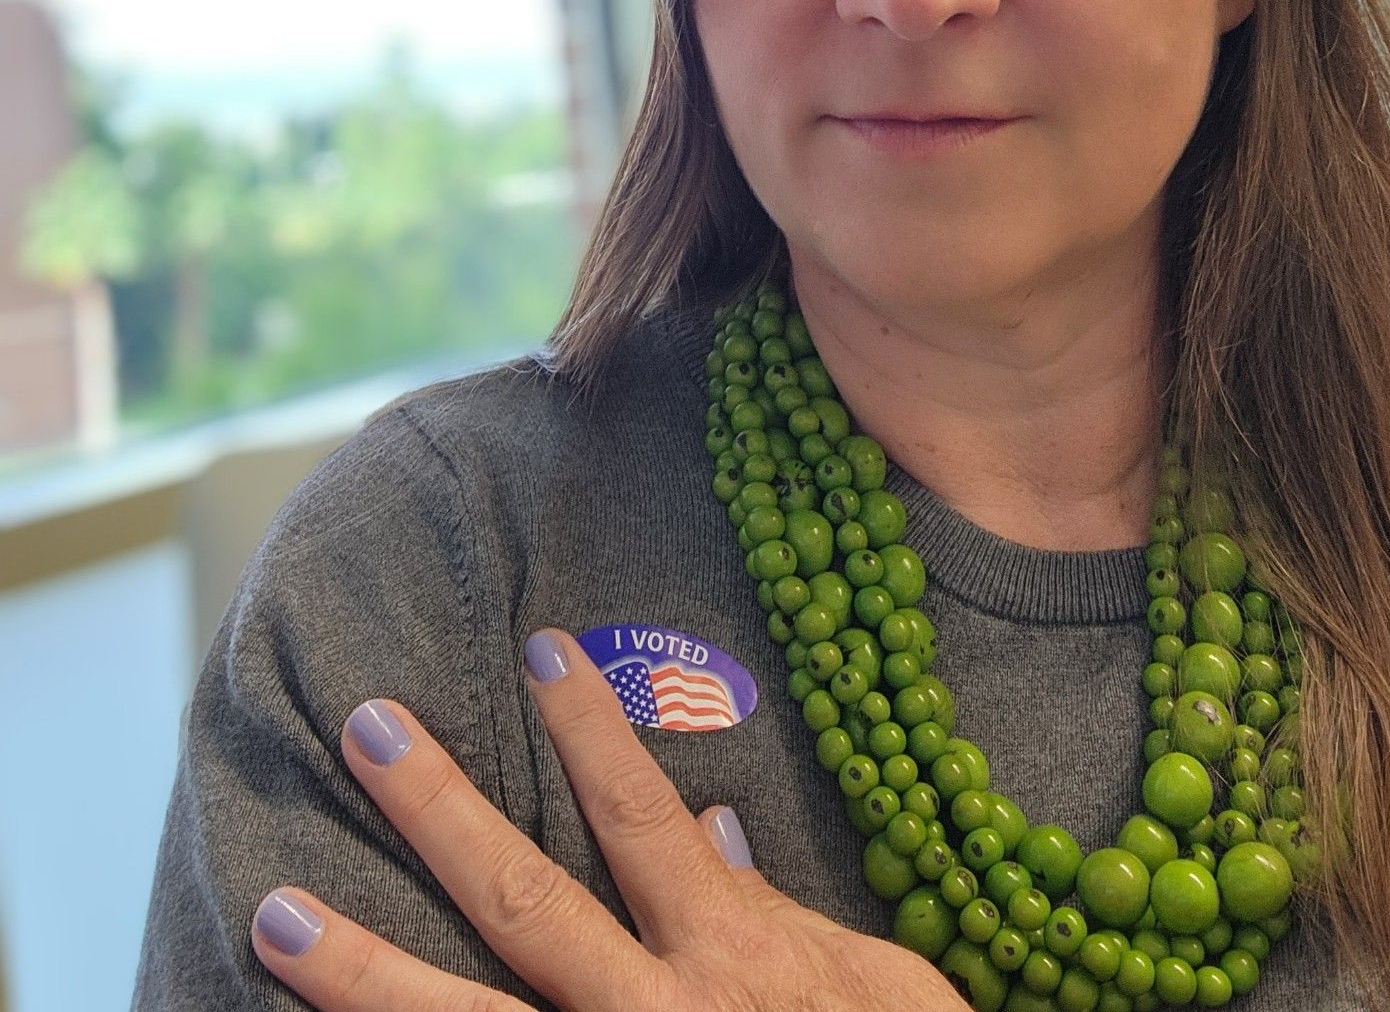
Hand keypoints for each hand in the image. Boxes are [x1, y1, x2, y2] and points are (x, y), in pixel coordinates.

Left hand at [251, 625, 957, 1011]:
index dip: (590, 727)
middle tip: (364, 727)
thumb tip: (716, 830)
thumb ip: (788, 914)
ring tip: (275, 914)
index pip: (642, 815)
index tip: (538, 646)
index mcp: (731, 956)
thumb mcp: (878, 986)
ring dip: (363, 974)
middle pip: (524, 901)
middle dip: (437, 813)